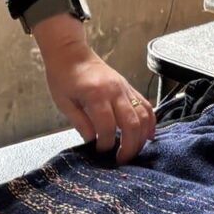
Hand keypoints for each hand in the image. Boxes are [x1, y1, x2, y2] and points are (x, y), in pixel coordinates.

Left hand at [34, 15, 155, 162]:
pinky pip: (145, 105)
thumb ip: (80, 123)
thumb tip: (93, 142)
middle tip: (122, 161)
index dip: (105, 144)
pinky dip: (150, 122)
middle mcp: (115, 91)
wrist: (70, 52)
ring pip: (143, 115)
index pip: (107, 126)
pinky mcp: (129, 87)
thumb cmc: (63, 77)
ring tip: (133, 152)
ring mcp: (124, 88)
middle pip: (131, 123)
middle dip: (129, 146)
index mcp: (96, 94)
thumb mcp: (63, 102)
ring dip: (141, 137)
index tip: (100, 153)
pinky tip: (148, 136)